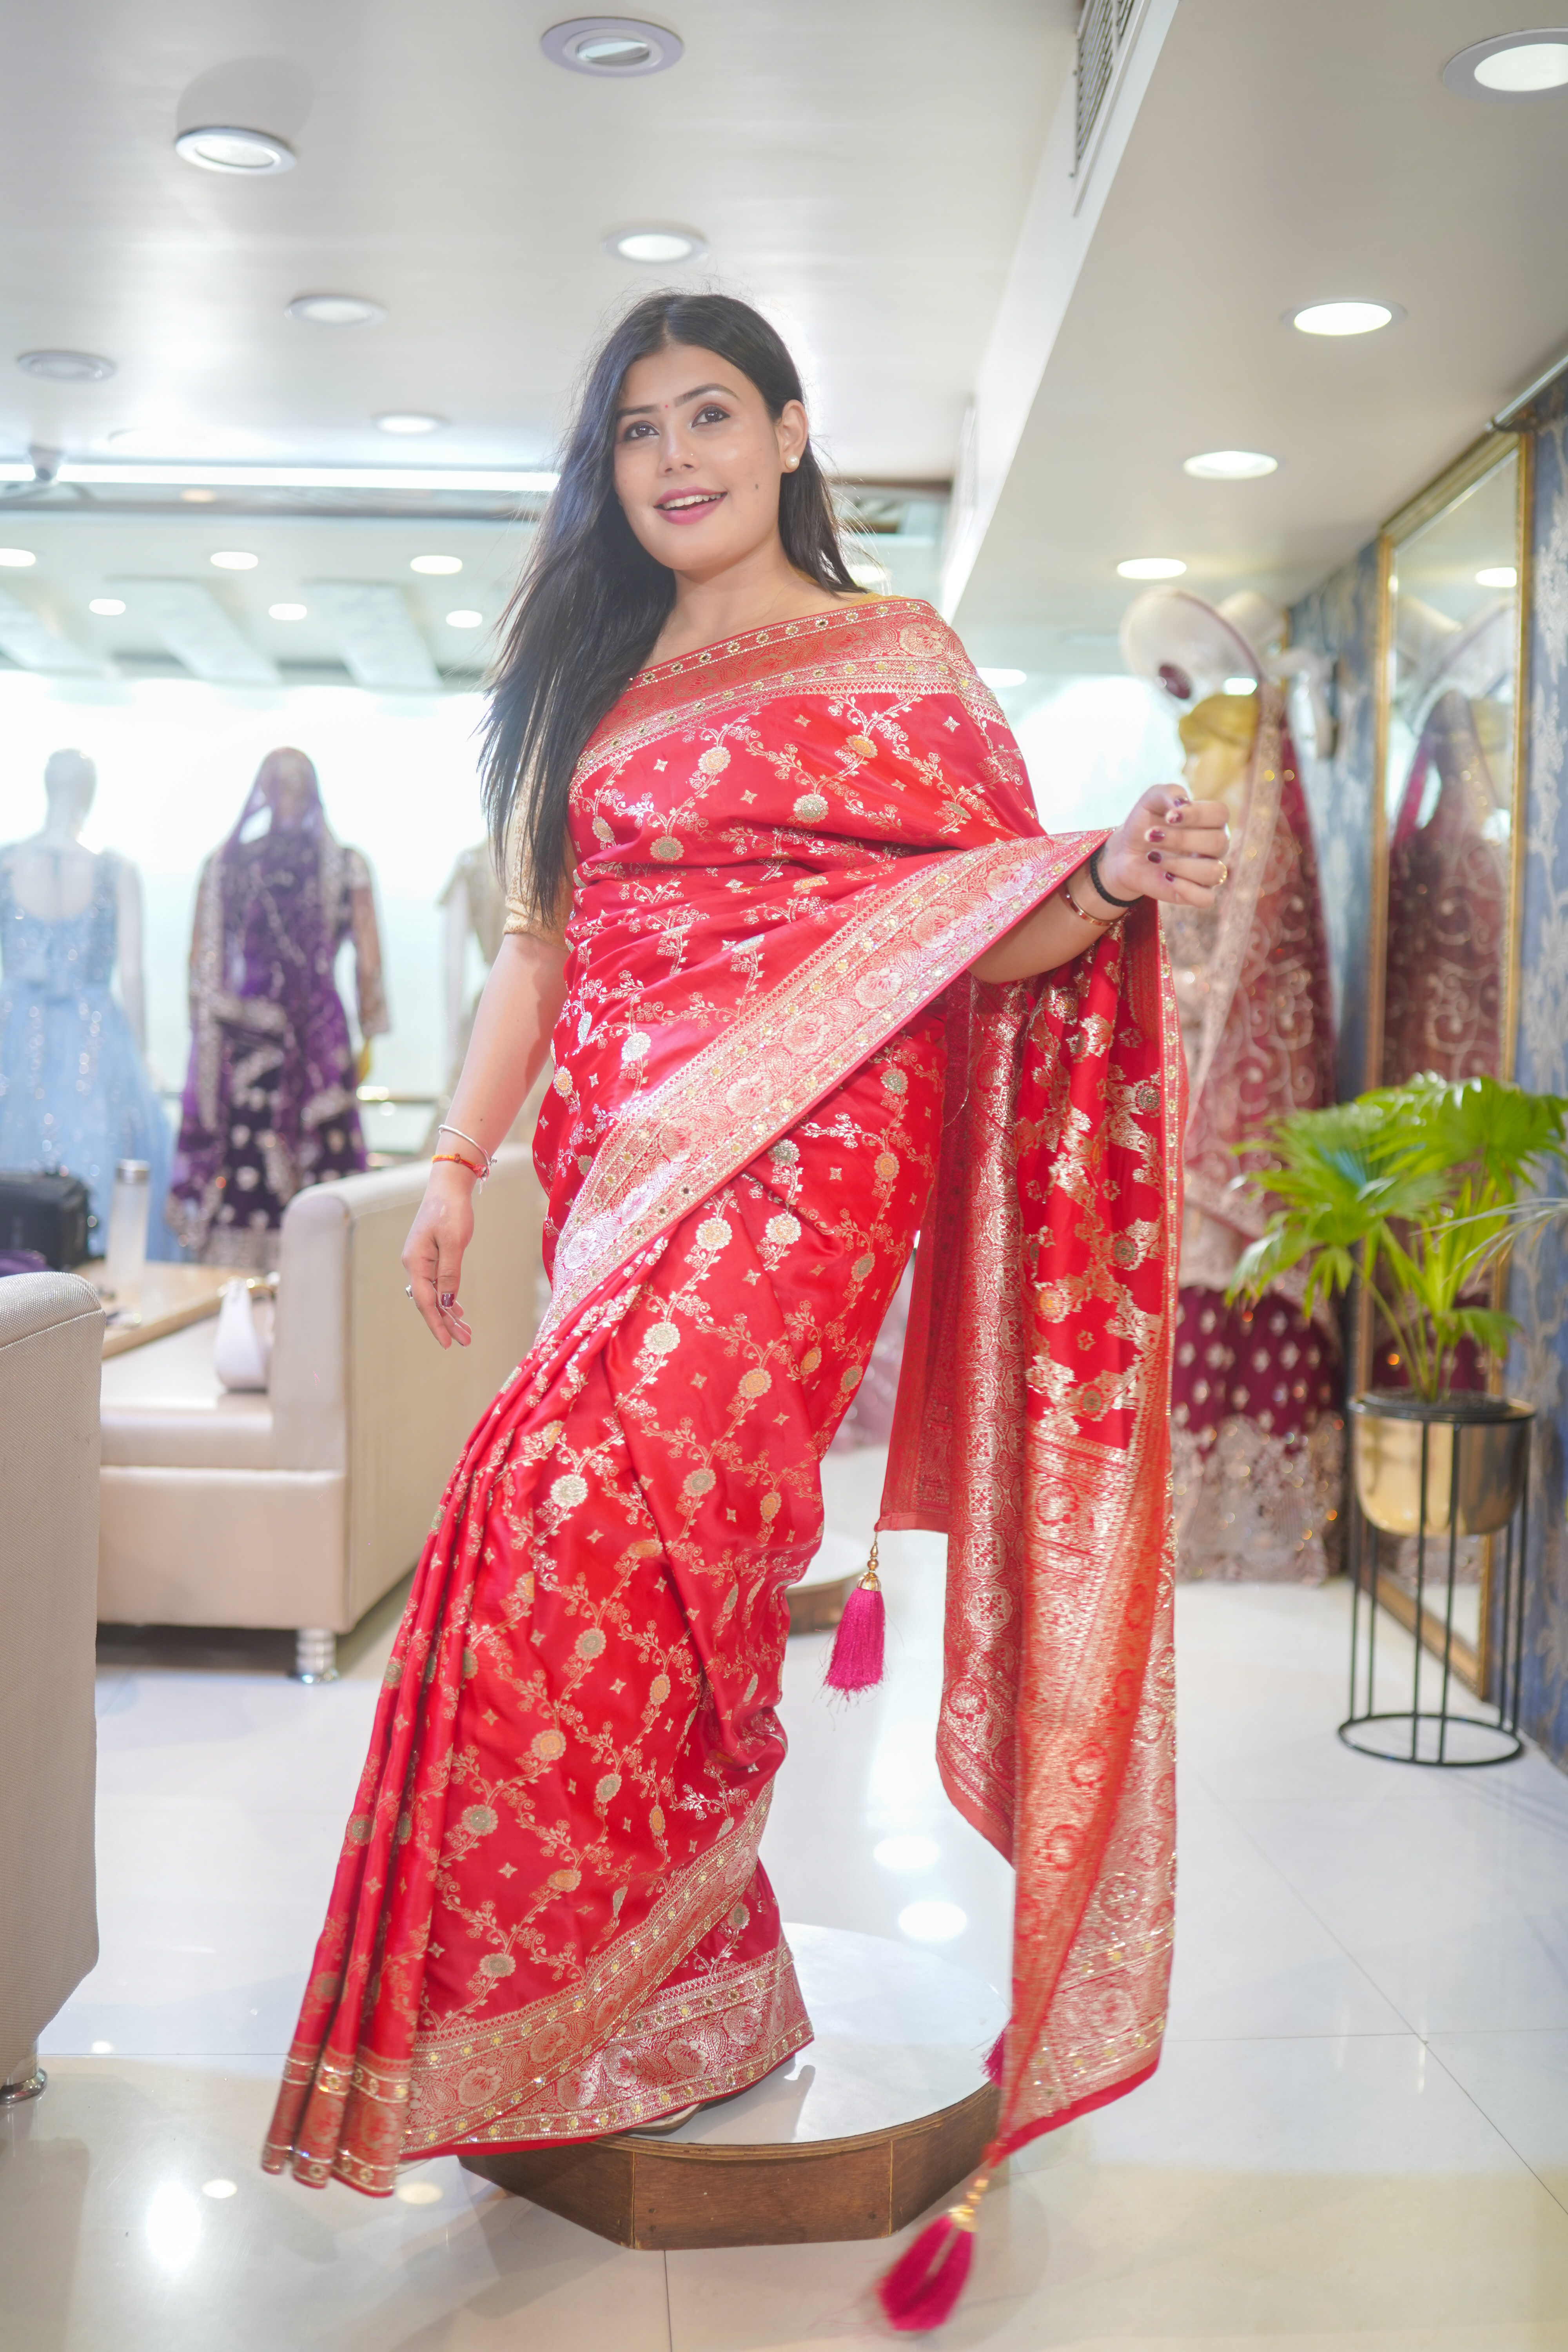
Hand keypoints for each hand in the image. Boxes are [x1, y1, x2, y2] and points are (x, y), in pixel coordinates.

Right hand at [402, 1163, 475, 1348]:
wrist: (448, 1186)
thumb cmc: (451, 1211)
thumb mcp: (453, 1243)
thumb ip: (449, 1274)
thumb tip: (447, 1304)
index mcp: (415, 1262)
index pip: (425, 1302)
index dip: (436, 1324)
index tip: (448, 1343)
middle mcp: (414, 1264)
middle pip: (429, 1302)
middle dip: (446, 1323)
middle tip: (466, 1341)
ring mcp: (421, 1260)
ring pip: (434, 1294)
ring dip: (449, 1313)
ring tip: (466, 1332)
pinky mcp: (430, 1256)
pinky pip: (437, 1284)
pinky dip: (448, 1298)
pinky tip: (457, 1310)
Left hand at [1093, 785, 1229, 910]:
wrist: (1124, 853)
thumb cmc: (1144, 823)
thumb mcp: (1150, 800)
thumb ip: (1168, 793)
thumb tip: (1182, 805)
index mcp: (1211, 821)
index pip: (1220, 814)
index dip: (1197, 814)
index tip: (1169, 816)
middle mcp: (1215, 847)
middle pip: (1218, 842)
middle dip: (1181, 839)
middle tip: (1151, 836)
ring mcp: (1208, 871)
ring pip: (1213, 872)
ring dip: (1179, 864)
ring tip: (1153, 857)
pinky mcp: (1197, 894)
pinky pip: (1206, 898)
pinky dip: (1186, 889)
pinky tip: (1166, 878)